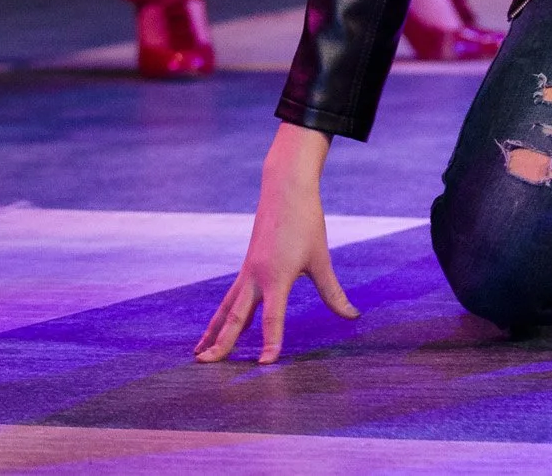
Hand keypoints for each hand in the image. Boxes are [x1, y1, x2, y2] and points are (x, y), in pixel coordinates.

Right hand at [197, 124, 358, 363]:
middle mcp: (255, 276)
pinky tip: (220, 327)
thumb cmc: (305, 221)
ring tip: (199, 352)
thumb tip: (352, 317)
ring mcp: (248, 271)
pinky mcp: (247, 266)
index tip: (266, 365)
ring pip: (227, 308)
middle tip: (203, 364)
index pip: (271, 318)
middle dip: (220, 342)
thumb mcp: (321, 258)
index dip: (271, 342)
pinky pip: (232, 297)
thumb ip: (333, 293)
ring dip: (213, 331)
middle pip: (234, 316)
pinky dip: (224, 315)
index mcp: (276, 276)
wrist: (284, 187)